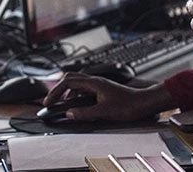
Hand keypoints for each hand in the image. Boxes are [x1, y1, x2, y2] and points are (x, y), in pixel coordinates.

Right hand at [42, 73, 174, 121]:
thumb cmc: (129, 105)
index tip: (48, 101)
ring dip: (68, 94)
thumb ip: (85, 113)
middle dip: (59, 89)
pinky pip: (84, 90)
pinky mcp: (102, 91)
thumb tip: (69, 113)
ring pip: (77, 85)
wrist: (144, 103)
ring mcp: (99, 85)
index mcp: (94, 82)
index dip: (55, 91)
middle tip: (52, 101)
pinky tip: (78, 107)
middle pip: (70, 79)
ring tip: (63, 106)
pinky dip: (77, 97)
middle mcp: (95, 81)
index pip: (68, 82)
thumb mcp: (104, 112)